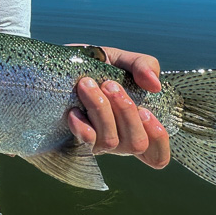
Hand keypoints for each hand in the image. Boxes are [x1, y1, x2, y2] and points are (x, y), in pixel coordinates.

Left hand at [65, 46, 170, 168]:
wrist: (57, 64)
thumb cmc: (95, 65)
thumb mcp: (121, 59)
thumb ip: (143, 66)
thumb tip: (155, 84)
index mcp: (135, 124)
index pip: (157, 154)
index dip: (158, 140)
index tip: (146, 112)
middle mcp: (118, 139)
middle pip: (136, 143)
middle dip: (126, 111)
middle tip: (110, 85)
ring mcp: (96, 142)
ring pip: (110, 141)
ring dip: (101, 109)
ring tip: (87, 84)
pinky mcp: (73, 140)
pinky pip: (85, 141)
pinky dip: (82, 125)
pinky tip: (73, 109)